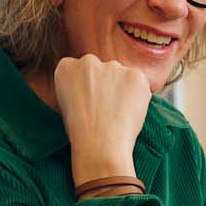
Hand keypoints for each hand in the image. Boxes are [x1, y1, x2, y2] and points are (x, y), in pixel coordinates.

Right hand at [51, 54, 150, 183]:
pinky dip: (138, 96)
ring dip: (123, 90)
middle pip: (102, 70)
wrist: (100, 145)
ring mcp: (112, 66)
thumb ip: (78, 89)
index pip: (79, 69)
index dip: (87, 87)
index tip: (90, 101)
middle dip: (106, 85)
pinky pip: (139, 83)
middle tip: (107, 110)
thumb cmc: (81, 133)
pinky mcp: (134, 75)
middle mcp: (88, 61)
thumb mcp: (66, 106)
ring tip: (118, 114)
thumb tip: (94, 90)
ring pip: (122, 76)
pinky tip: (130, 113)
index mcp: (66, 68)